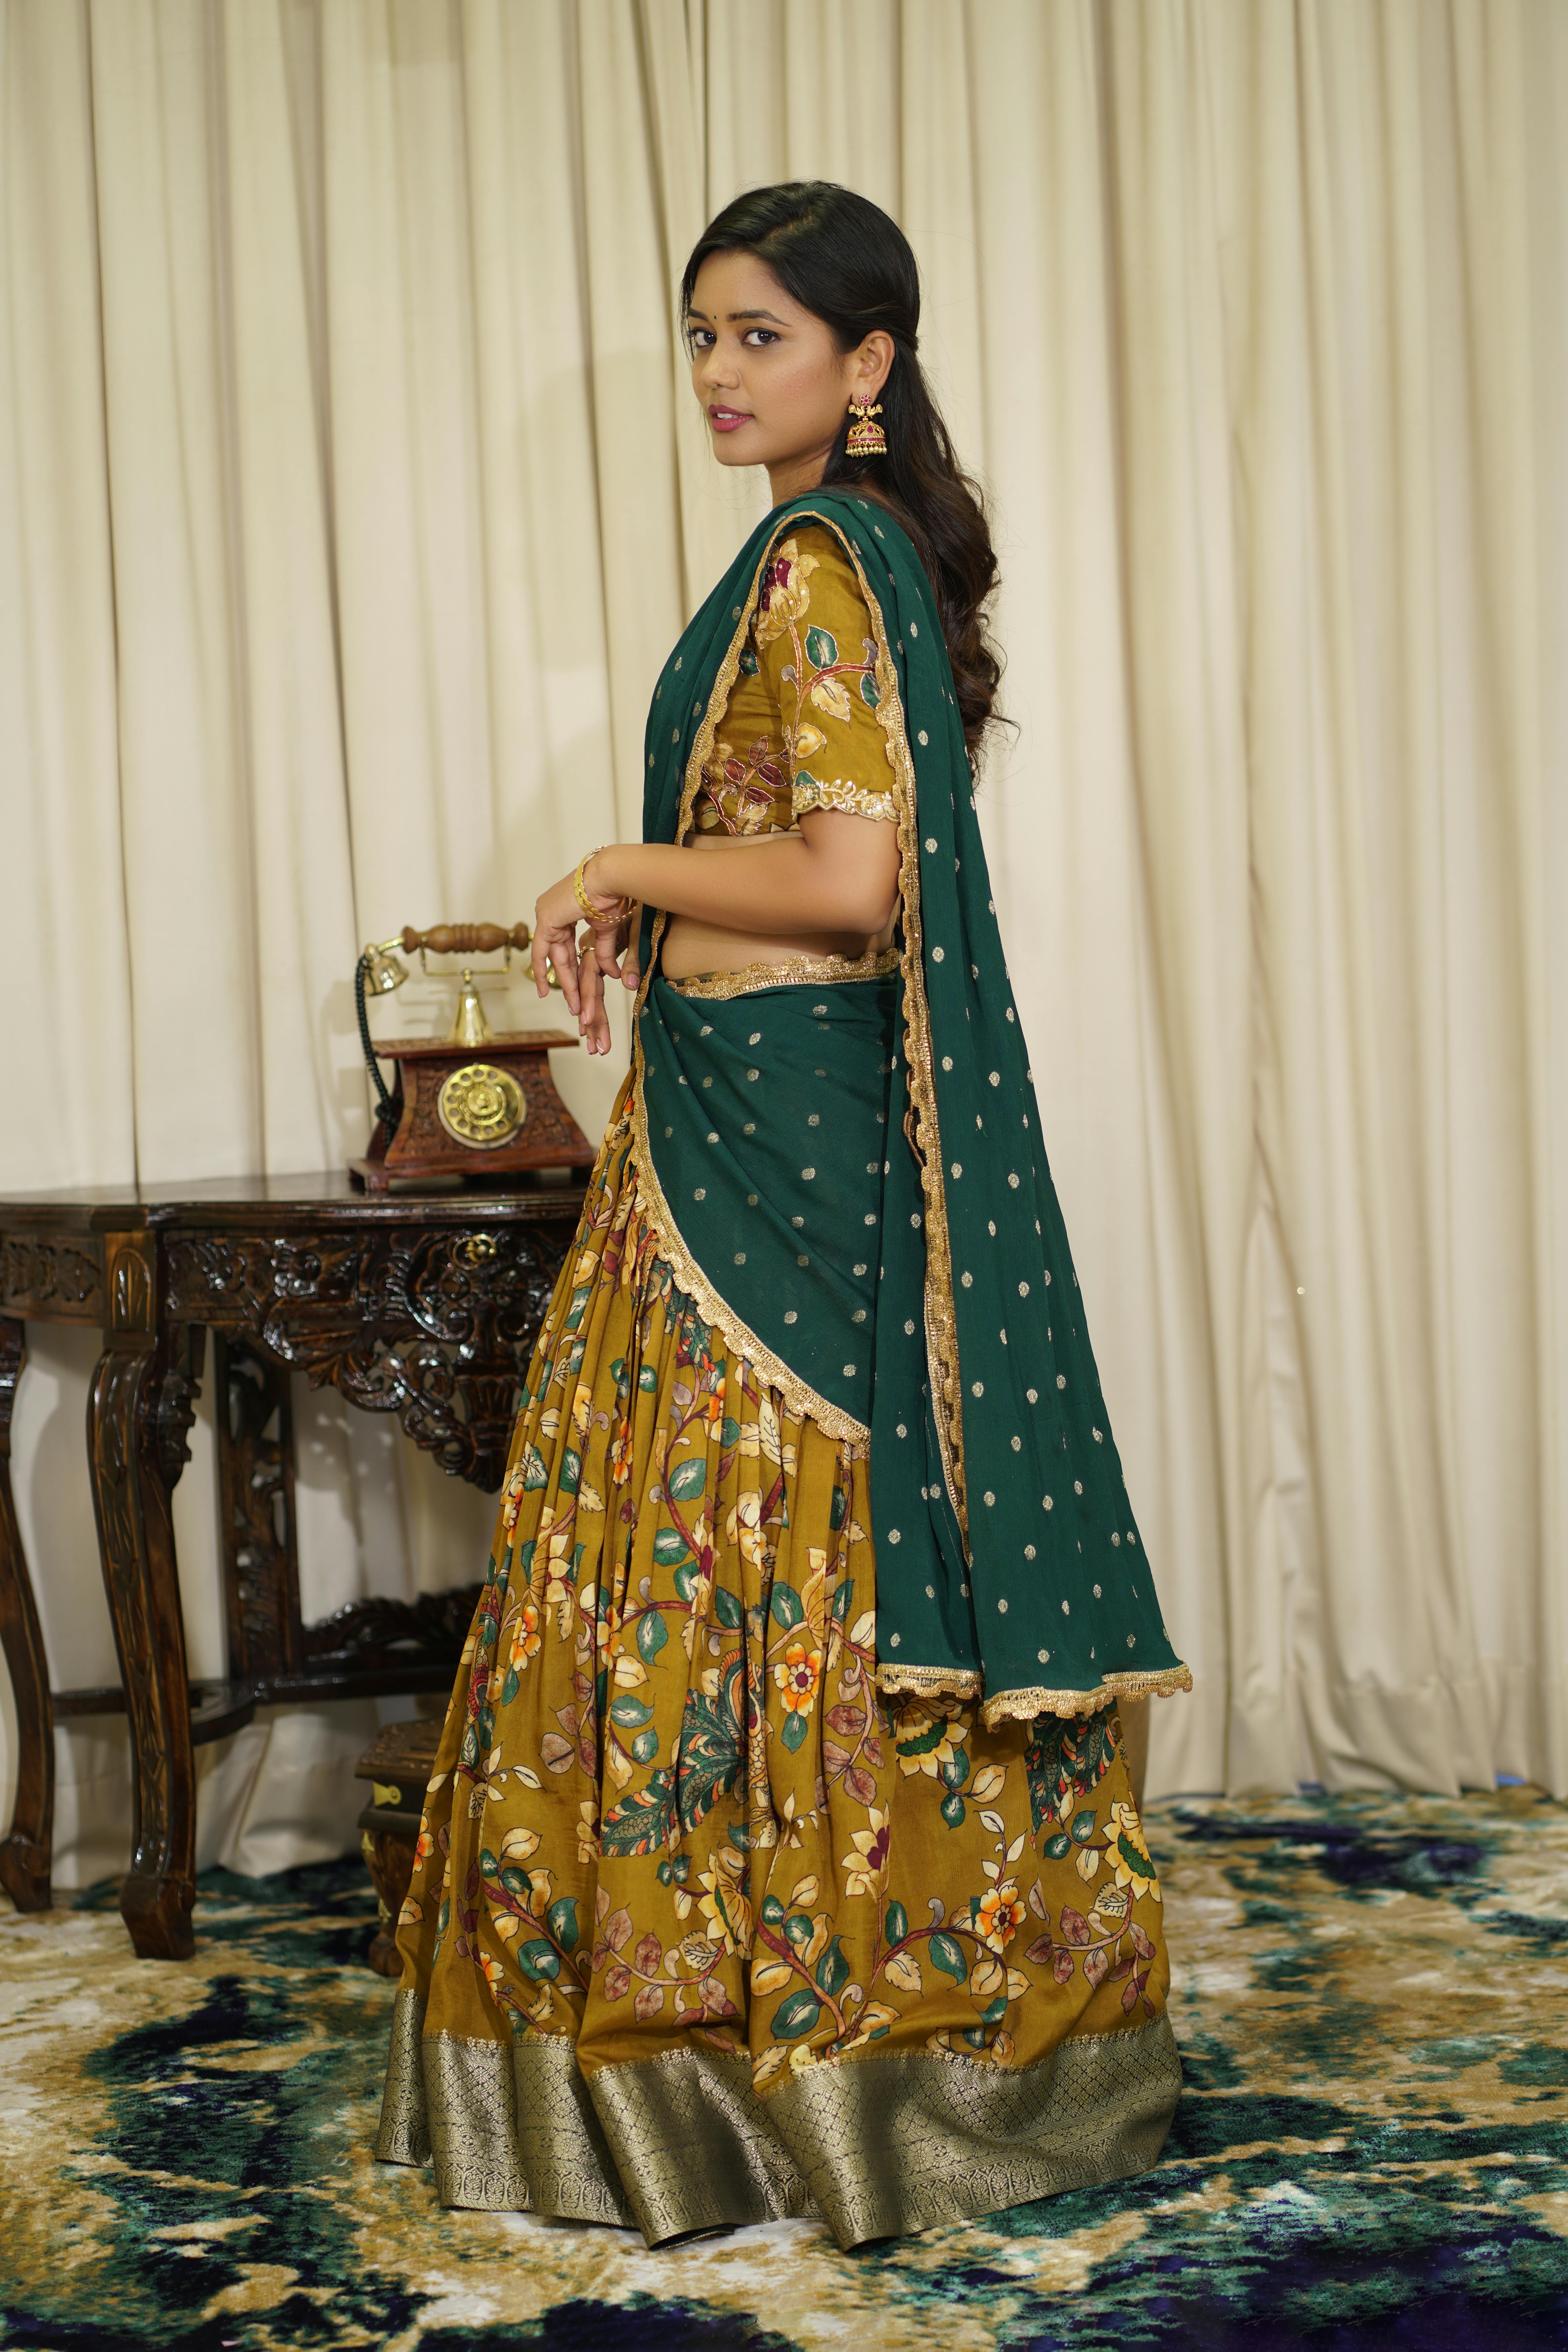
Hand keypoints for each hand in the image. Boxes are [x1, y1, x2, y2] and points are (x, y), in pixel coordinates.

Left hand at [533, 861, 639, 1045]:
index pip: (565, 945)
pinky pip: (543, 951)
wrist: (612, 876)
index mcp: (565, 909)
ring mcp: (547, 913)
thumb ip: (603, 951)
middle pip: (560, 954)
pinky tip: (545, 991)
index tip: (572, 986)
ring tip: (573, 1005)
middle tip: (576, 1005)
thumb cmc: (615, 893)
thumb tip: (612, 975)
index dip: (569, 967)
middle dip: (570, 981)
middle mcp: (552, 911)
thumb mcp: (607, 929)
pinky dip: (544, 971)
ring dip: (564, 982)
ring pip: (554, 956)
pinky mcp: (546, 919)